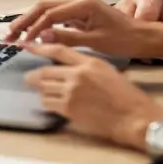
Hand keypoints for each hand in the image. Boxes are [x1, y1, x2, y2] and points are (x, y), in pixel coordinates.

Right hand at [3, 0, 147, 58]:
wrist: (145, 37)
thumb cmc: (125, 40)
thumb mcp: (96, 42)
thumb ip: (67, 38)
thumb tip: (41, 37)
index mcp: (83, 5)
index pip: (49, 15)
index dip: (33, 29)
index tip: (21, 42)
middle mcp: (79, 1)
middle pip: (43, 8)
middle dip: (24, 22)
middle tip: (8, 37)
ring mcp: (80, 7)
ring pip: (47, 12)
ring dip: (30, 23)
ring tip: (15, 36)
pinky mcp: (81, 15)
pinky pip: (56, 18)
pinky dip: (43, 26)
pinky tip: (33, 36)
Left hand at [23, 43, 162, 149]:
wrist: (134, 117)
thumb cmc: (127, 96)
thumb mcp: (107, 71)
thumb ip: (86, 67)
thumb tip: (69, 68)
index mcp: (89, 62)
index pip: (58, 50)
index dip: (40, 48)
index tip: (28, 47)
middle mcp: (77, 74)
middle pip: (45, 71)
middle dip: (35, 75)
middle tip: (30, 77)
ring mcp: (71, 92)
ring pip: (43, 88)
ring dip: (42, 90)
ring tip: (44, 92)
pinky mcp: (69, 109)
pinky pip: (48, 103)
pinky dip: (47, 103)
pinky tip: (52, 104)